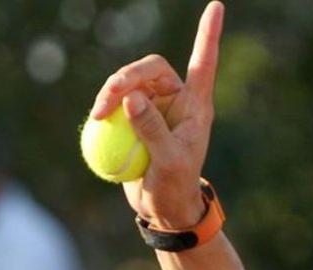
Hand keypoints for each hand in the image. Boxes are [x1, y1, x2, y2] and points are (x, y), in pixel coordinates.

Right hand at [89, 1, 223, 230]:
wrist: (163, 207)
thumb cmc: (176, 187)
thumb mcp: (168, 163)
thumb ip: (152, 131)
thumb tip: (131, 98)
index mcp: (196, 106)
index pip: (203, 64)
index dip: (209, 35)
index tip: (217, 6)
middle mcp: (175, 100)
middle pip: (149, 68)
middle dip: (126, 78)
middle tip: (107, 102)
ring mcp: (152, 107)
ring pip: (128, 81)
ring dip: (110, 91)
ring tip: (97, 115)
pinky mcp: (132, 118)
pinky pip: (114, 101)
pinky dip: (103, 107)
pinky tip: (95, 120)